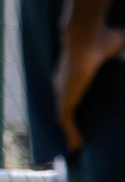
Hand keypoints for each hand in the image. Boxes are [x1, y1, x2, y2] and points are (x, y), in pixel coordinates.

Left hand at [55, 23, 124, 148]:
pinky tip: (76, 146)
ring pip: (62, 118)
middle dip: (69, 124)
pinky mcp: (64, 99)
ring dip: (69, 133)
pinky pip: (64, 121)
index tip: (87, 116)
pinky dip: (70, 134)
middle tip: (78, 138)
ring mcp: (62, 92)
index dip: (78, 104)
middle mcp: (65, 84)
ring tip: (77, 147)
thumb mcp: (120, 42)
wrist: (87, 35)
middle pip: (65, 108)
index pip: (74, 93)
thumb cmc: (104, 36)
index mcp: (75, 73)